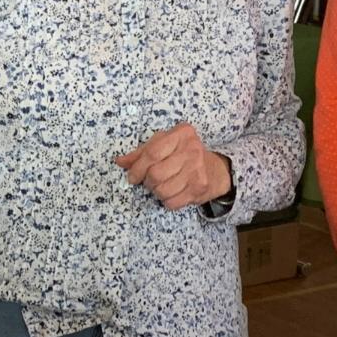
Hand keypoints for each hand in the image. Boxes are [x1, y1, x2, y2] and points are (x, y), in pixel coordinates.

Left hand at [115, 122, 230, 210]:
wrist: (216, 170)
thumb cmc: (185, 154)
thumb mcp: (164, 145)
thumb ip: (141, 152)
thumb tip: (120, 161)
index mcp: (181, 134)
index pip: (151, 153)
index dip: (137, 168)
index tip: (132, 177)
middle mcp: (191, 150)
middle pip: (155, 174)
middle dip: (147, 182)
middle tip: (149, 181)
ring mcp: (197, 170)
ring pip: (162, 190)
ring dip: (156, 192)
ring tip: (161, 186)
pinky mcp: (199, 188)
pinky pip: (172, 202)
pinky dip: (167, 201)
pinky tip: (172, 193)